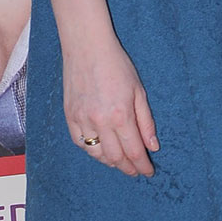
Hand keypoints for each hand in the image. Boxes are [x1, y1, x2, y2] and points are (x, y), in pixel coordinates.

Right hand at [62, 35, 158, 175]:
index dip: (142, 165)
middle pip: (115, 157)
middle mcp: (100, 121)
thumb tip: (152, 147)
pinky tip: (101, 151)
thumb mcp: (139, 91)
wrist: (87, 48)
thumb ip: (146, 121)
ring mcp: (81, 120)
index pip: (133, 151)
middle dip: (128, 168)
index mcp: (120, 115)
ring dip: (110, 162)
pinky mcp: (69, 116)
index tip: (148, 172)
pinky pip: (80, 143)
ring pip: (96, 154)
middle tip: (136, 171)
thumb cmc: (117, 65)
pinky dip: (92, 151)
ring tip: (121, 163)